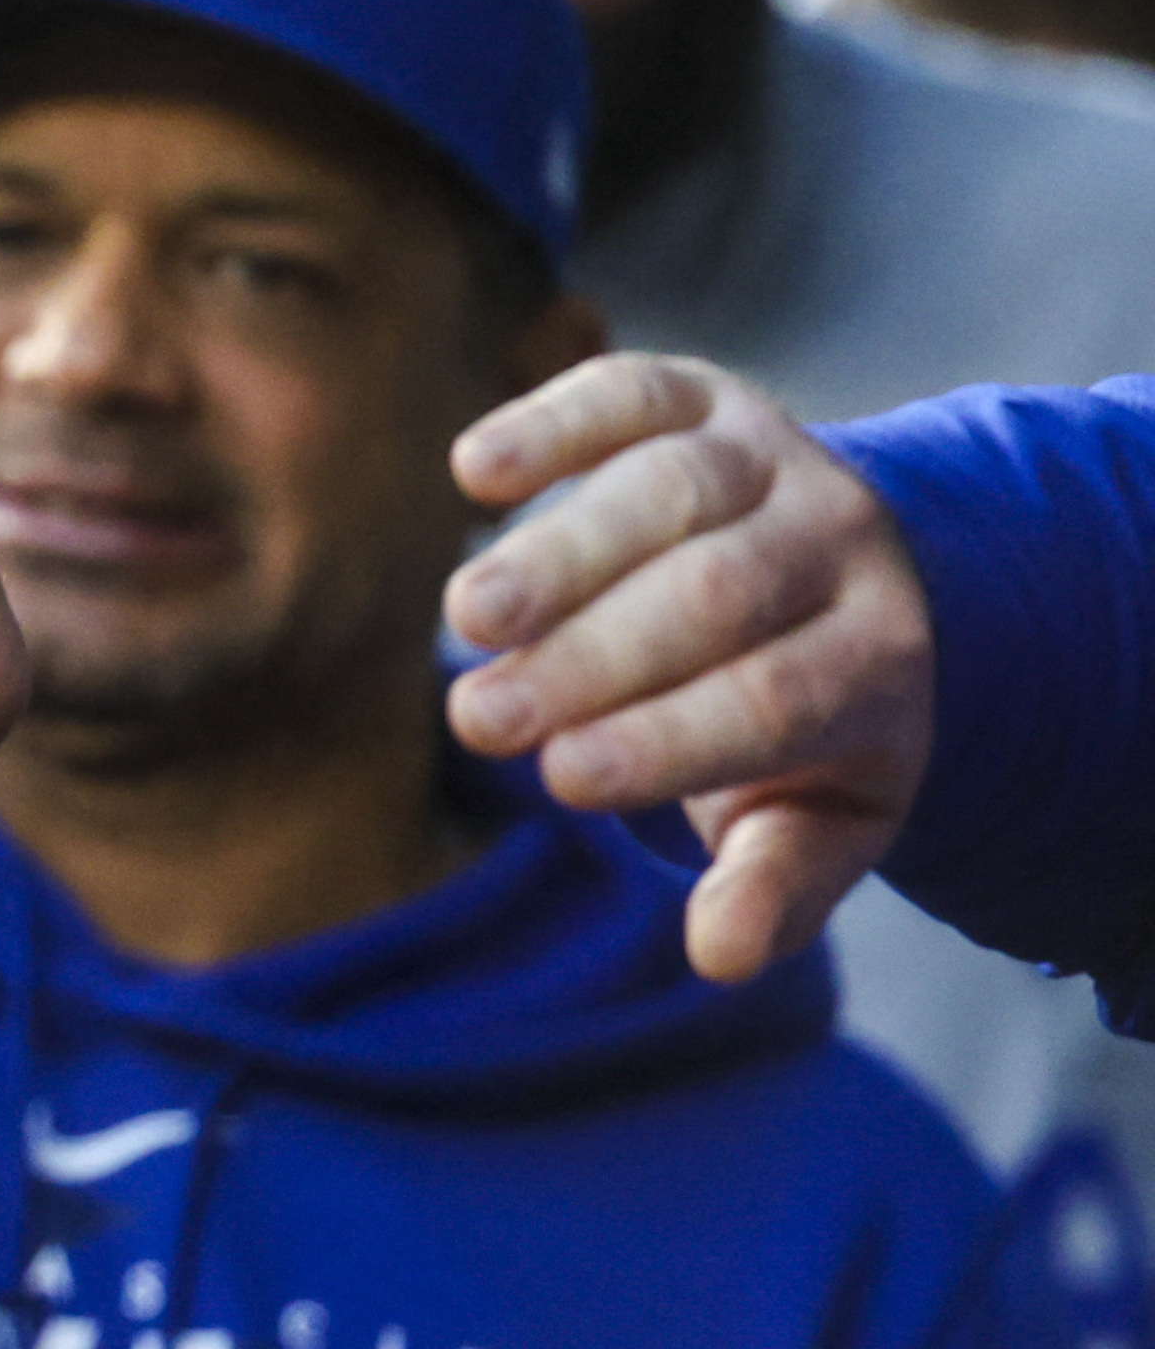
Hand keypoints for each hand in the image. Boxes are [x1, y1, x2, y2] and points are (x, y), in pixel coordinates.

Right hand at [446, 352, 936, 978]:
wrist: (871, 566)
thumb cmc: (812, 718)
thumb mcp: (819, 812)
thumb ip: (777, 881)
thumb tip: (721, 957)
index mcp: (884, 657)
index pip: (776, 697)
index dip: (668, 738)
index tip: (563, 778)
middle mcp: (843, 540)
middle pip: (717, 591)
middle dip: (595, 656)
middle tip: (484, 720)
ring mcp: (771, 458)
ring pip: (670, 487)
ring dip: (559, 551)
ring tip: (465, 620)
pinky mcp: (702, 398)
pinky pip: (634, 391)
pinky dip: (553, 421)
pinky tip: (475, 474)